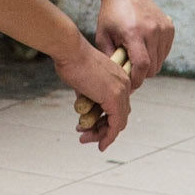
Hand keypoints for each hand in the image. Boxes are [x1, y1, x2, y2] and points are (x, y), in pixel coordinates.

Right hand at [52, 31, 132, 151]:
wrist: (69, 50)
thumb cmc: (71, 60)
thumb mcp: (83, 82)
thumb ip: (89, 96)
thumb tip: (86, 110)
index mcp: (119, 78)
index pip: (118, 106)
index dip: (106, 120)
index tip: (91, 127)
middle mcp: (124, 84)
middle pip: (119, 116)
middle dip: (102, 130)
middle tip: (86, 136)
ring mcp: (120, 91)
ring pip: (117, 123)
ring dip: (101, 135)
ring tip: (85, 140)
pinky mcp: (114, 98)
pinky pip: (115, 124)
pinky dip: (108, 136)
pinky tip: (99, 144)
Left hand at [97, 0, 174, 87]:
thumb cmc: (111, 14)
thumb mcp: (102, 36)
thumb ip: (110, 59)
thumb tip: (118, 81)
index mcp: (134, 33)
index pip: (142, 65)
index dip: (137, 80)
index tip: (130, 85)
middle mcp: (152, 30)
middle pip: (153, 67)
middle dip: (142, 74)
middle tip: (129, 69)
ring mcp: (163, 28)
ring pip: (160, 61)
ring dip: (149, 65)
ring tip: (135, 55)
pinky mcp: (170, 27)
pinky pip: (165, 51)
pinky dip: (156, 55)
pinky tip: (144, 46)